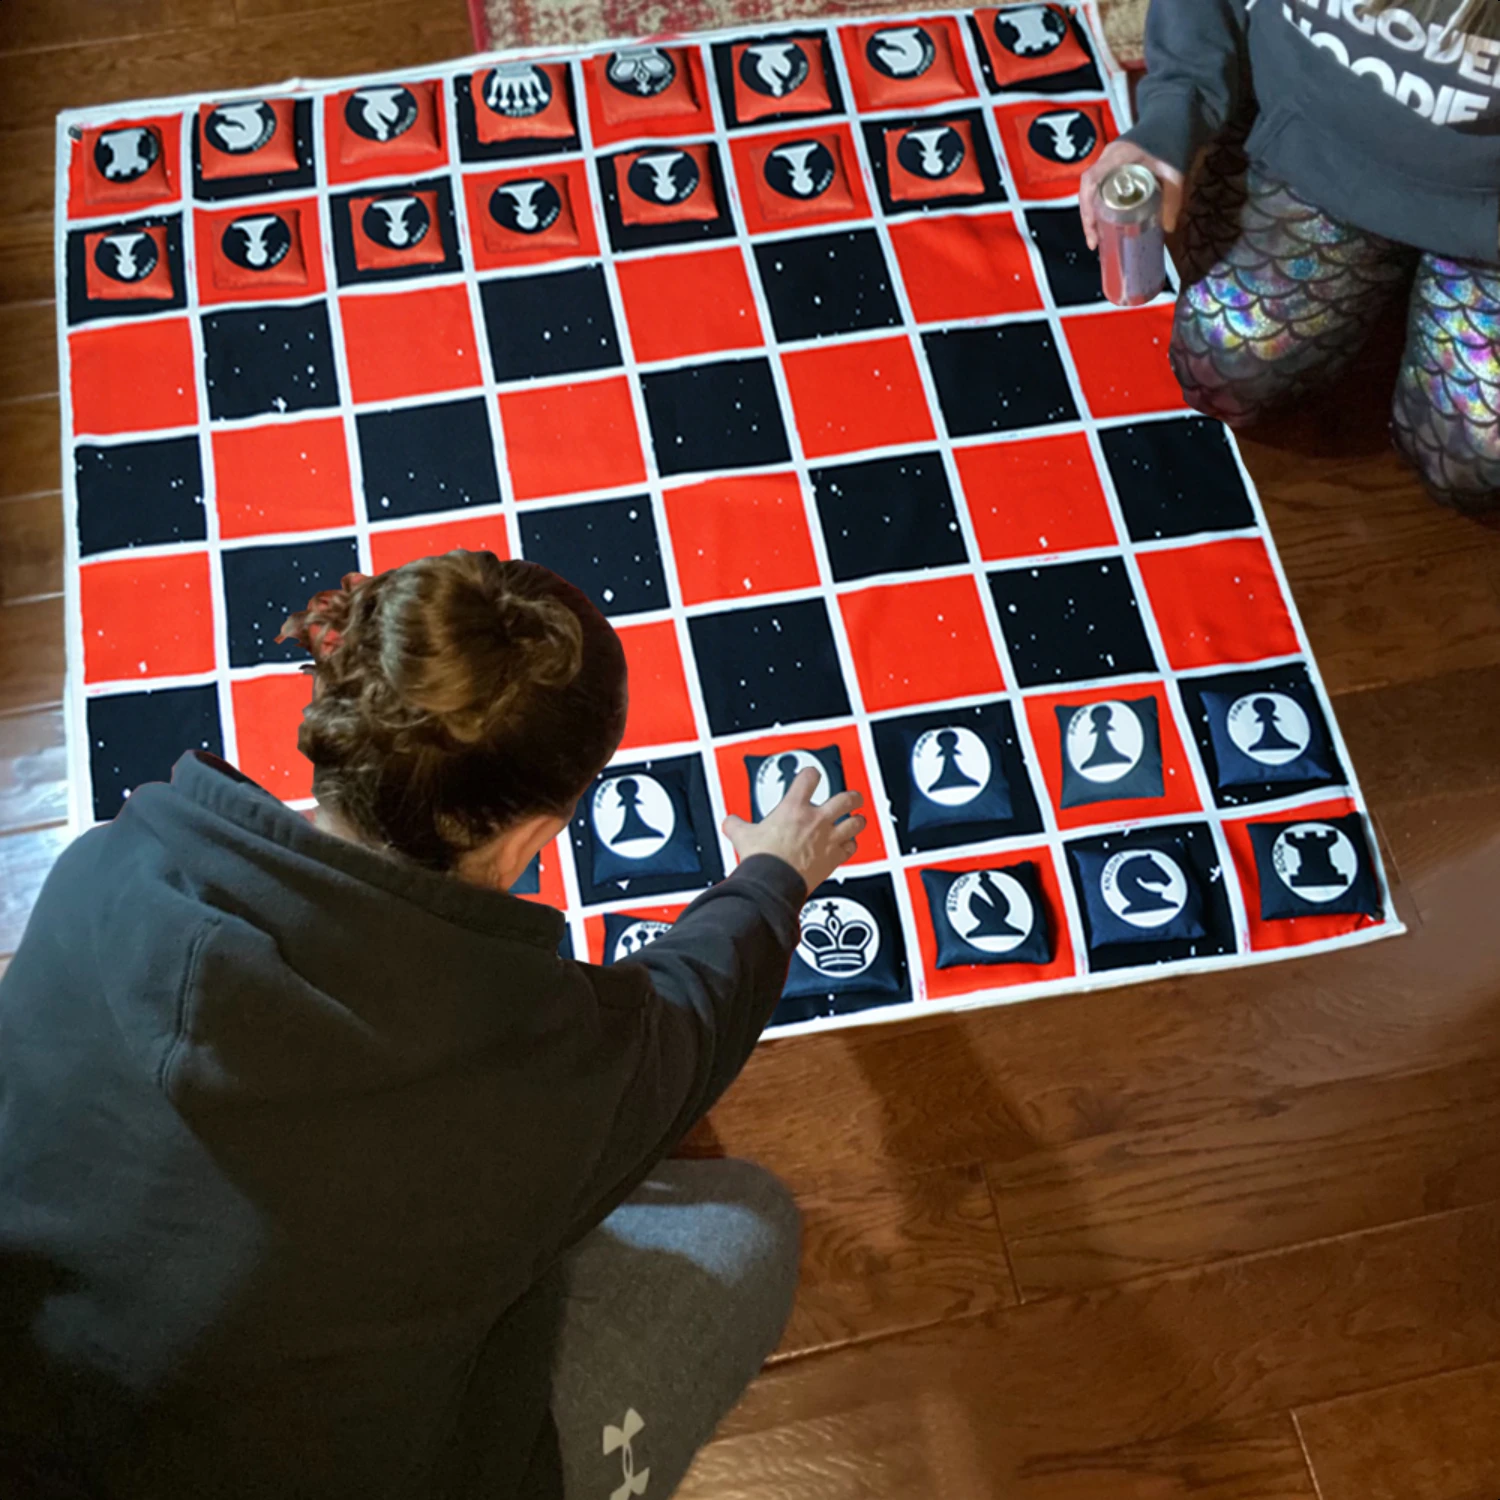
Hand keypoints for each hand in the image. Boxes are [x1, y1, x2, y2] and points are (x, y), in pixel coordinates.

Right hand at [723, 770, 865, 895]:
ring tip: (857, 819)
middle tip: (853, 796)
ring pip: (855, 823)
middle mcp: (816, 820)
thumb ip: (737, 825)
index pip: (809, 778)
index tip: (812, 776)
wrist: (774, 883)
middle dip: (852, 797)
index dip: (812, 774)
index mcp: (794, 808)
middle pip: (846, 799)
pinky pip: (851, 848)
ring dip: (857, 820)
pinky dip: (851, 845)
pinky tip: (848, 845)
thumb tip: (730, 822)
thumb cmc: (763, 860)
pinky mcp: (833, 858)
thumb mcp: (743, 836)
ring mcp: (828, 839)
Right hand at [1079, 139, 1184, 250]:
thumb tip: (1168, 228)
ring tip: (1097, 237)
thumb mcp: (1173, 170)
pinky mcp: (1111, 168)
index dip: (1087, 207)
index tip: (1093, 229)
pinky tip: (1104, 223)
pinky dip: (1098, 208)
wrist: (1170, 120)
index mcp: (1117, 156)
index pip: (1091, 180)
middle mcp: (1107, 159)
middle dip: (1087, 218)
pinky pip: (1099, 189)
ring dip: (1091, 215)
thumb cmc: (1169, 141)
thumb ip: (1173, 197)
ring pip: (1091, 192)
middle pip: (1087, 191)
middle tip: (1094, 242)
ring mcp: (1107, 163)